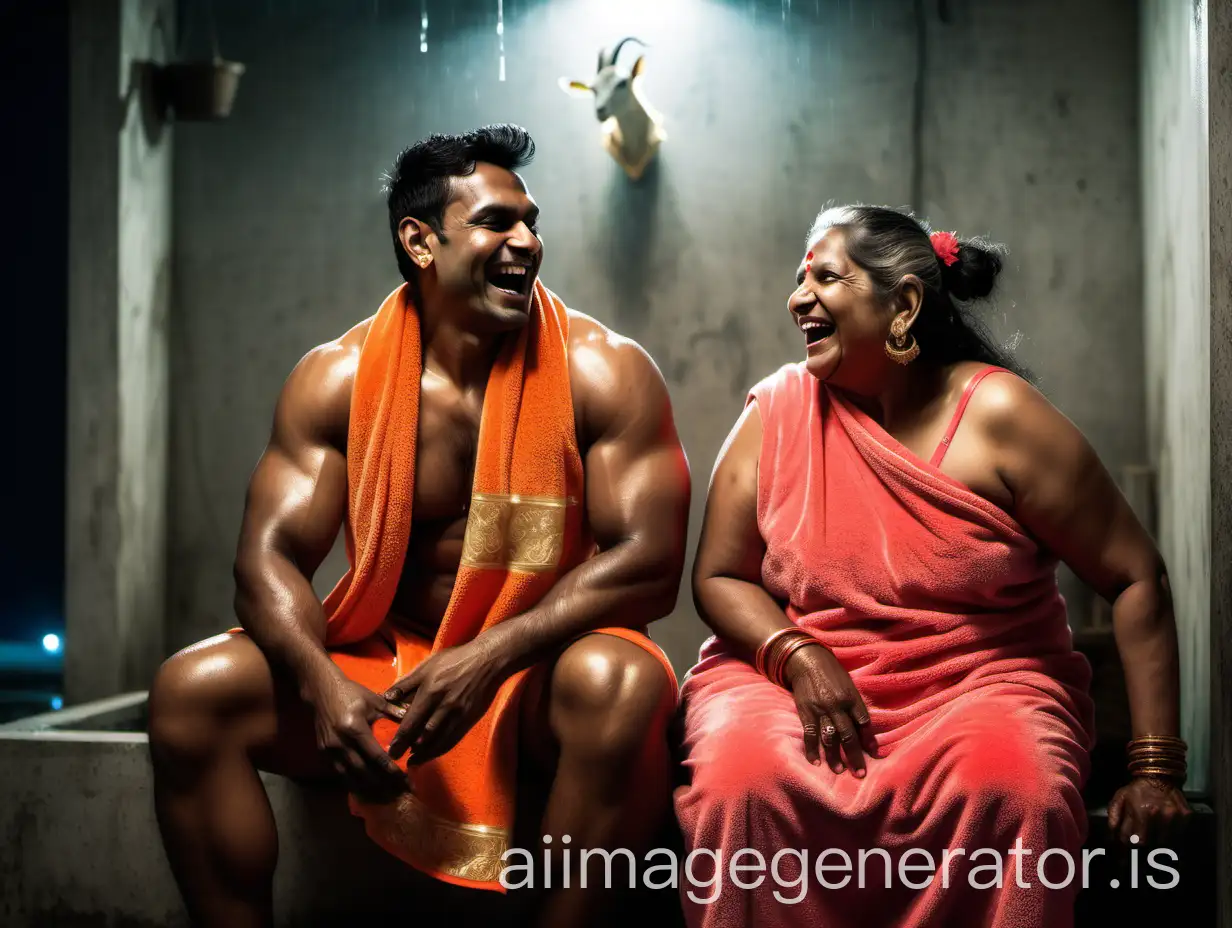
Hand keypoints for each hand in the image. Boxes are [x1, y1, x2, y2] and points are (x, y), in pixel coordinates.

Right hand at [302, 665, 407, 800]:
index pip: (376, 757)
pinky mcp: (324, 755)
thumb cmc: (351, 693)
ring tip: (387, 799)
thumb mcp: (375, 700)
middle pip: (364, 773)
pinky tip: (366, 793)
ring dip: (369, 791)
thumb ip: (395, 712)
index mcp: (355, 729)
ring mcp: (330, 751)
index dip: (391, 772)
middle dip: (384, 786)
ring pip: (351, 778)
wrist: (321, 690)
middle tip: (401, 795)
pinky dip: (354, 786)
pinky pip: (341, 775)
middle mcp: (341, 744)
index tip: (406, 782)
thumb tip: (416, 722)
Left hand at [384, 638, 509, 764]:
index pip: (410, 721)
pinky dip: (442, 749)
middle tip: (395, 758)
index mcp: (430, 691)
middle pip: (422, 735)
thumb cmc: (454, 660)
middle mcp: (443, 706)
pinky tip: (433, 753)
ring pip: (438, 740)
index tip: (390, 750)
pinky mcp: (469, 718)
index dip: (400, 738)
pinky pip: (453, 739)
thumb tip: (386, 698)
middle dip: (408, 748)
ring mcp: (458, 714)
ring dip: (424, 753)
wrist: (487, 660)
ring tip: (413, 760)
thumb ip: (406, 683)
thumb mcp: (426, 666)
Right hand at [783, 643, 877, 776]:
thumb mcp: (849, 685)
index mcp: (851, 697)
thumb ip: (856, 706)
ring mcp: (820, 709)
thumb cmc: (832, 674)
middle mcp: (837, 705)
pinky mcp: (805, 711)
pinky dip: (812, 749)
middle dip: (855, 756)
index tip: (874, 755)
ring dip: (834, 756)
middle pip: (848, 735)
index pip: (863, 722)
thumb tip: (864, 727)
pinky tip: (815, 761)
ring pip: (829, 737)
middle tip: (860, 773)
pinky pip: (809, 733)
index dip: (869, 740)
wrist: (807, 660)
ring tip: (840, 770)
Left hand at [1107, 777, 1190, 844]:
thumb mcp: (1120, 798)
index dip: (1132, 843)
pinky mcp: (1186, 815)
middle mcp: (1159, 815)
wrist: (1158, 775)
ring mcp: (1174, 816)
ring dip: (1159, 839)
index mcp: (1141, 811)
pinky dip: (1172, 834)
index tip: (1130, 842)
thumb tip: (1113, 834)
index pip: (1137, 840)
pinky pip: (1179, 834)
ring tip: (1153, 832)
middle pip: (1152, 842)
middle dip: (1145, 842)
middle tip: (1141, 837)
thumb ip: (1114, 816)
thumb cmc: (1137, 789)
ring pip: (1167, 840)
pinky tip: (1165, 827)